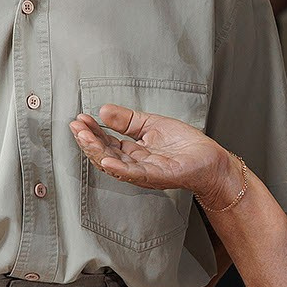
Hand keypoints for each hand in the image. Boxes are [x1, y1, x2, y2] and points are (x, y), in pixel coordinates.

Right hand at [69, 105, 244, 208]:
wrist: (211, 159)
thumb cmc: (185, 145)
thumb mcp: (151, 124)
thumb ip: (127, 120)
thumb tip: (103, 110)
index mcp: (133, 153)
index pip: (106, 143)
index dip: (92, 132)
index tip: (79, 119)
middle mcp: (135, 165)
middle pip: (105, 155)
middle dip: (88, 141)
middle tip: (76, 126)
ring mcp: (144, 173)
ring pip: (115, 165)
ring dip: (97, 151)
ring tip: (84, 136)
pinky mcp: (158, 176)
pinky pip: (135, 174)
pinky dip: (119, 169)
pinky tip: (106, 160)